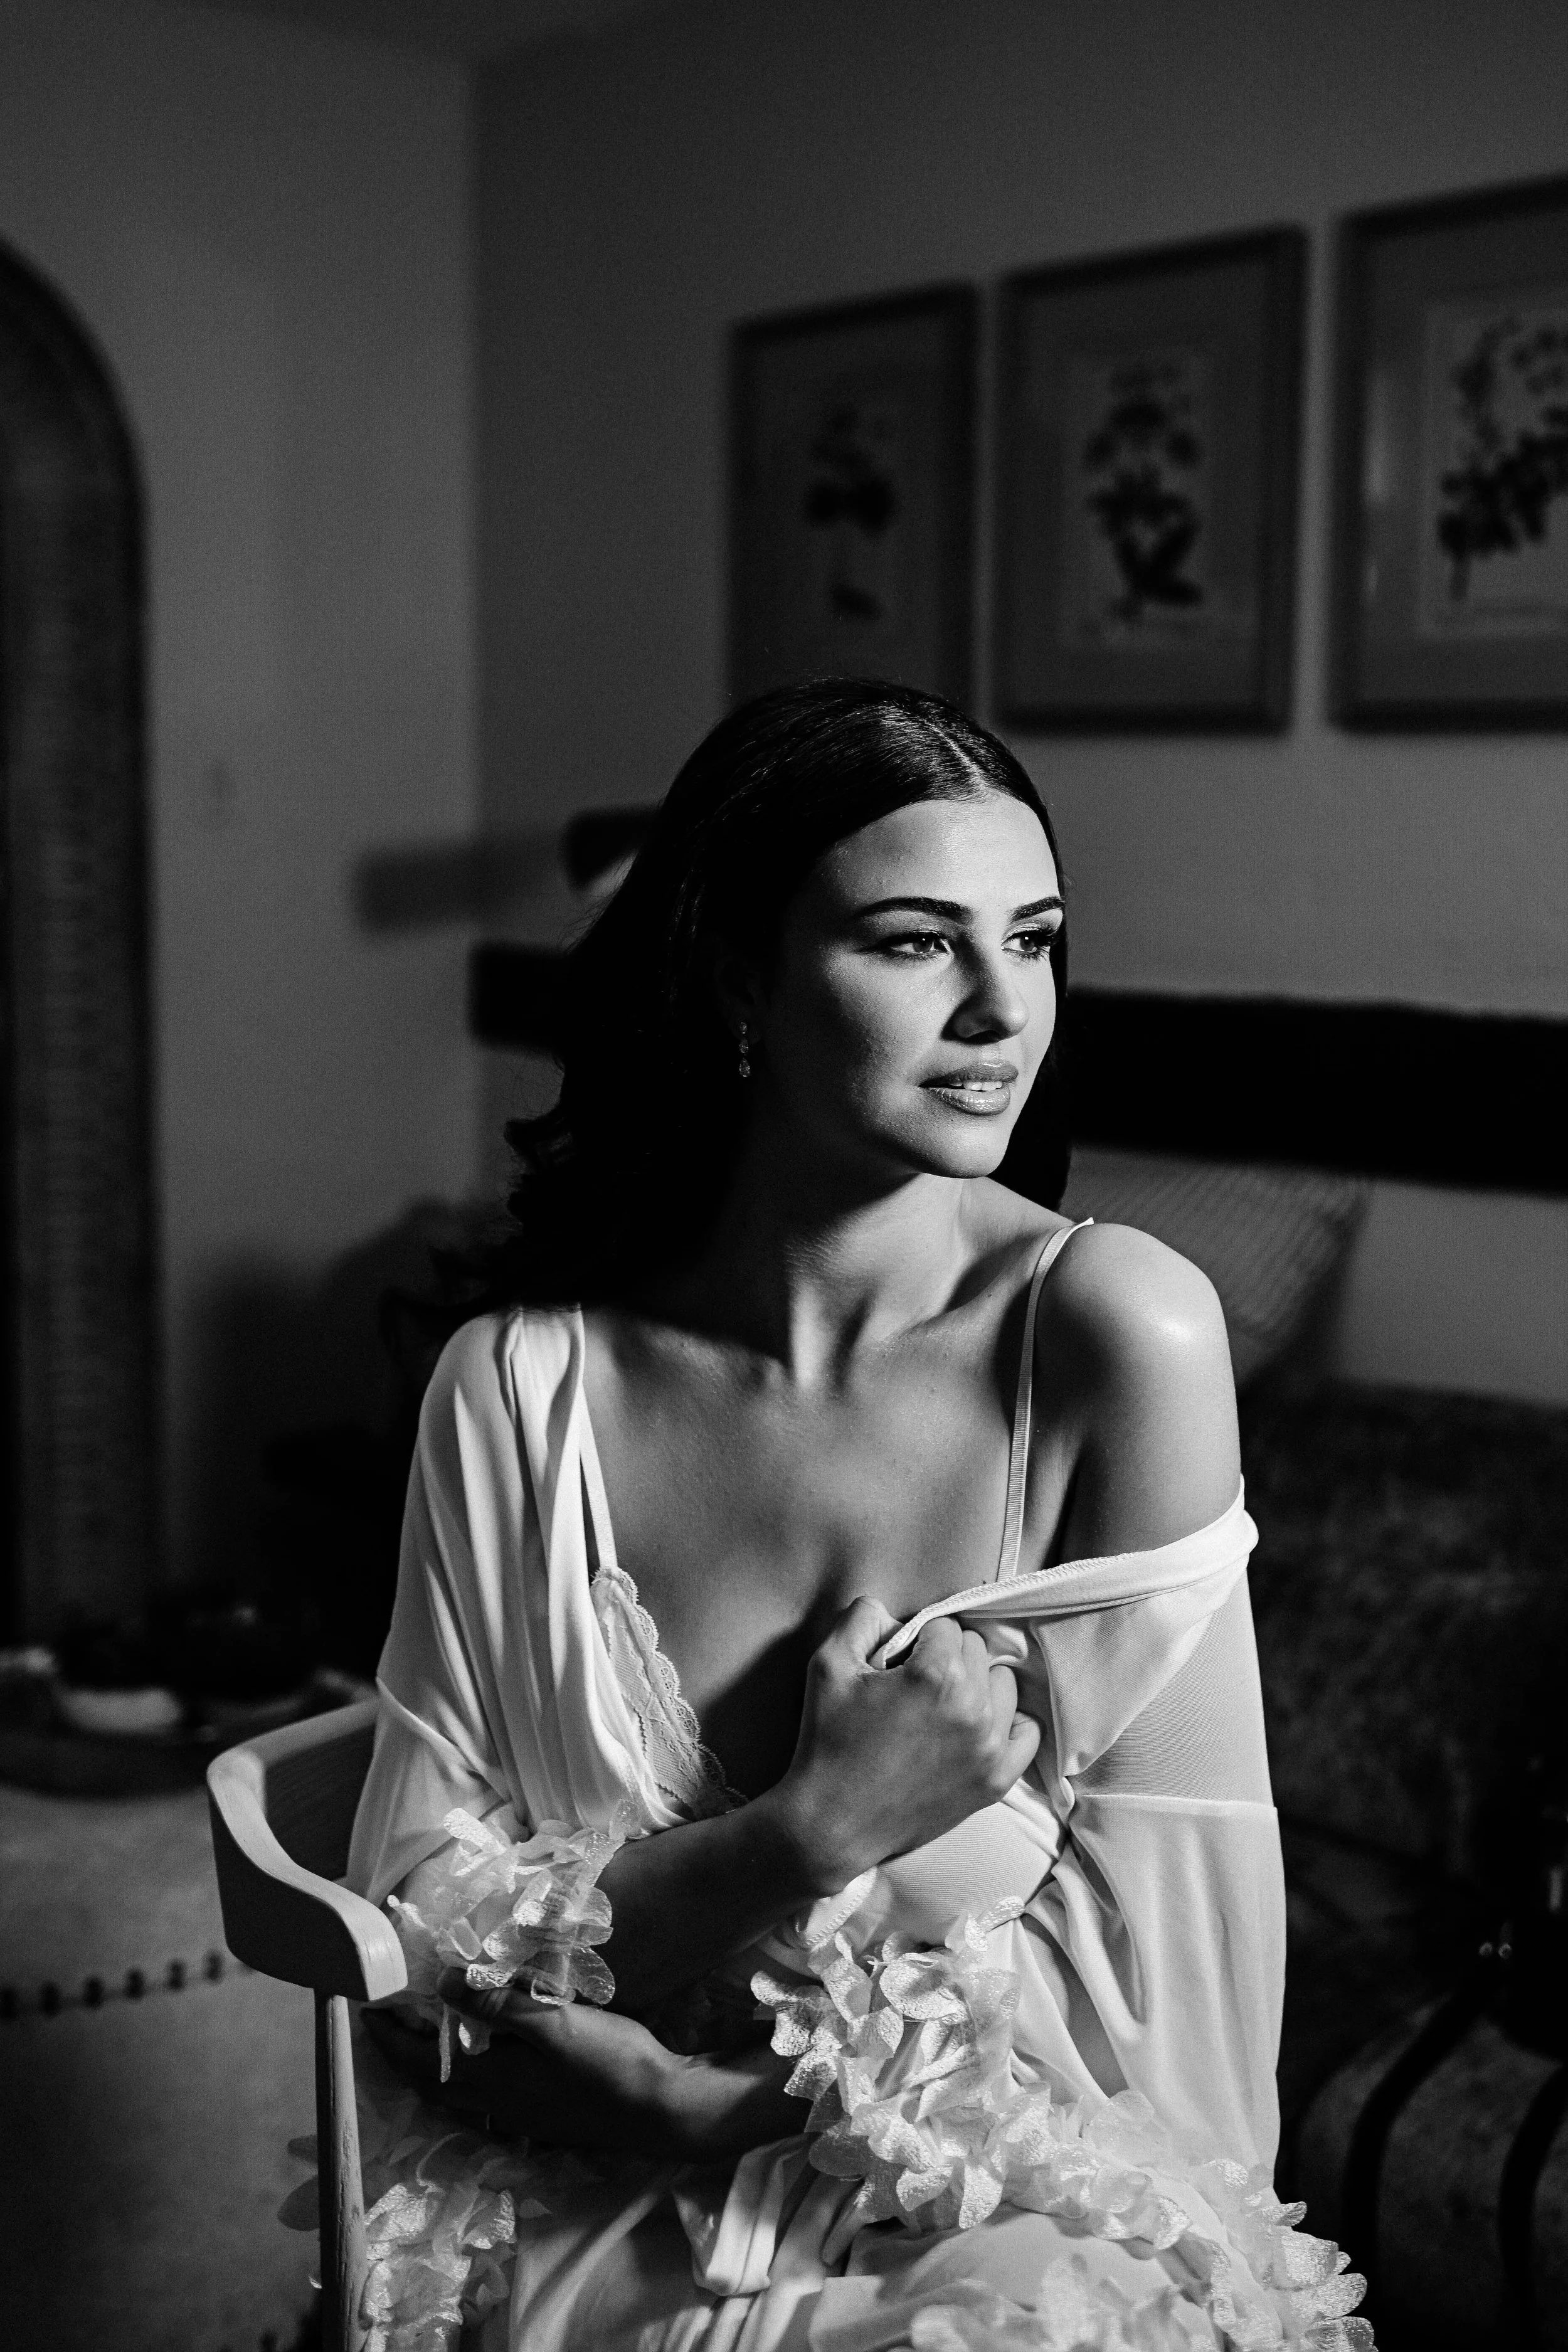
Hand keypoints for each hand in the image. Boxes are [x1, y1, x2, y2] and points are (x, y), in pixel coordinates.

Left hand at [364, 1973, 797, 2159]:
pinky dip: (467, 2071)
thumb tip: (442, 1982)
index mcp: (492, 2081)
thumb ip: (497, 2005)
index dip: (390, 2037)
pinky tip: (485, 2053)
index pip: (422, 2061)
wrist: (662, 2109)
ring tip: (427, 2031)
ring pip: (459, 2090)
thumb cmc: (609, 2063)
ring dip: (435, 2063)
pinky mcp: (542, 2112)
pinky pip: (484, 2093)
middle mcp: (497, 2104)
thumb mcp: (553, 2025)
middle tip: (387, 2018)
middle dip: (403, 2051)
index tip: (365, 2008)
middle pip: (433, 2081)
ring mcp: (521, 2113)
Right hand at [767, 1600, 1040, 1891]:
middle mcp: (973, 1708)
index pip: (945, 1626)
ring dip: (976, 1685)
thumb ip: (862, 1617)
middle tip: (913, 1685)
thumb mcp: (828, 1664)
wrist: (832, 1824)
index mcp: (936, 1675)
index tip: (896, 1663)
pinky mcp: (996, 1781)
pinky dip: (1006, 1723)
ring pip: (1002, 1685)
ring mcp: (990, 1748)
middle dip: (946, 1658)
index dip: (916, 1639)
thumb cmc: (827, 1742)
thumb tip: (894, 1612)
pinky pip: (1027, 1733)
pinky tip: (975, 1727)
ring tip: (940, 1707)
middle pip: (976, 1650)